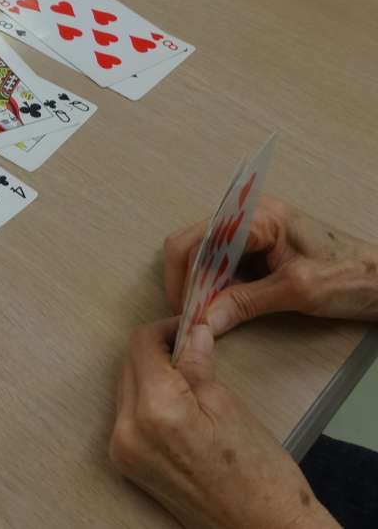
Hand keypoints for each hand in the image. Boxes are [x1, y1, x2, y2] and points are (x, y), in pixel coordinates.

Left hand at [110, 319, 337, 528]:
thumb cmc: (259, 475)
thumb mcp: (228, 407)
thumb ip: (197, 364)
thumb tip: (190, 331)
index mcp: (155, 411)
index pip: (141, 345)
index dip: (164, 329)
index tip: (186, 327)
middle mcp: (127, 431)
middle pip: (128, 365)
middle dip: (156, 351)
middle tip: (190, 347)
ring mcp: (123, 450)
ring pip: (126, 388)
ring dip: (149, 375)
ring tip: (187, 377)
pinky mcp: (126, 464)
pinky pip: (127, 415)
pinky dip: (146, 400)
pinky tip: (176, 404)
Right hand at [164, 195, 377, 335]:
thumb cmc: (351, 275)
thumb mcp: (296, 291)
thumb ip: (246, 303)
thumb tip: (204, 320)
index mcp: (257, 215)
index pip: (198, 240)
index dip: (184, 277)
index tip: (185, 311)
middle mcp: (248, 216)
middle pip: (194, 244)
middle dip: (188, 281)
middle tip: (191, 317)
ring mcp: (252, 232)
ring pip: (204, 256)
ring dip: (201, 286)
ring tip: (206, 315)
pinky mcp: (257, 248)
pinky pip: (222, 265)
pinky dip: (216, 287)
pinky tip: (223, 307)